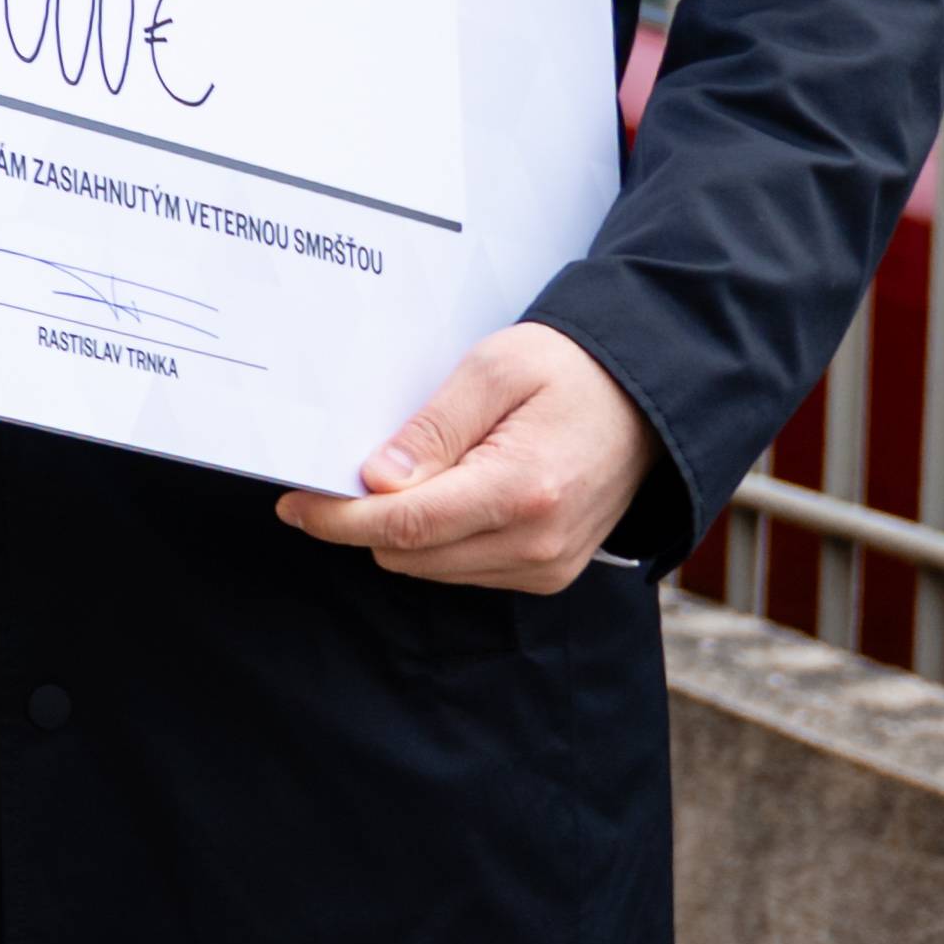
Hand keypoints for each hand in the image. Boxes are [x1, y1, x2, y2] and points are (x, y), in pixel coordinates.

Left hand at [273, 322, 656, 595]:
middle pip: (409, 555)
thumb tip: (376, 479)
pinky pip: (464, 571)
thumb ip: (433, 427)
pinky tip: (448, 493)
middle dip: (364, 520)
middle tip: (347, 472)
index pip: (405, 525)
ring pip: (430, 569)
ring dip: (402, 531)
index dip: (338, 518)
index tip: (294, 503)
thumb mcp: (494, 369)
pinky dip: (439, 541)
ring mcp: (546, 567)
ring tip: (414, 471)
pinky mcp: (549, 574)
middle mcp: (536, 544)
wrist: (649, 399)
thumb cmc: (571, 371)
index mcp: (522, 490)